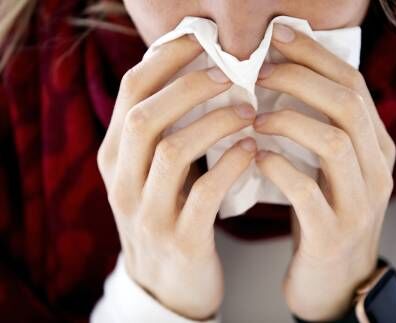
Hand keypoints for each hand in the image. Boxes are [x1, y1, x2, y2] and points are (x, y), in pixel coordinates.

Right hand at [97, 35, 257, 319]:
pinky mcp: (180, 238)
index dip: (165, 60)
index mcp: (115, 157)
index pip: (131, 93)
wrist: (166, 285)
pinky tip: (253, 151)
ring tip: (249, 111)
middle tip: (230, 71)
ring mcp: (147, 213)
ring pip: (173, 150)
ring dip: (215, 123)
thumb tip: (197, 75)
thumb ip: (164, 131)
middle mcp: (122, 182)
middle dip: (189, 85)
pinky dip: (230, 165)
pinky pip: (204, 193)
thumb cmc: (168, 215)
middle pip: (146, 116)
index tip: (200, 40)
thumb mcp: (151, 174)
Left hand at [253, 24, 395, 320]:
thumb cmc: (323, 217)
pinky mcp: (333, 234)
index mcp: (376, 148)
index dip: (315, 57)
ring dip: (288, 121)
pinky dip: (278, 166)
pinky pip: (307, 191)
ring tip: (253, 117)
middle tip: (259, 71)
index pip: (353, 86)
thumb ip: (317, 131)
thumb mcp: (329, 171)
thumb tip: (278, 81)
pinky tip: (255, 157)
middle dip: (300, 78)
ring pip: (334, 142)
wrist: (336, 283)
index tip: (279, 37)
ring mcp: (360, 203)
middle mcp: (377, 170)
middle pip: (346, 105)